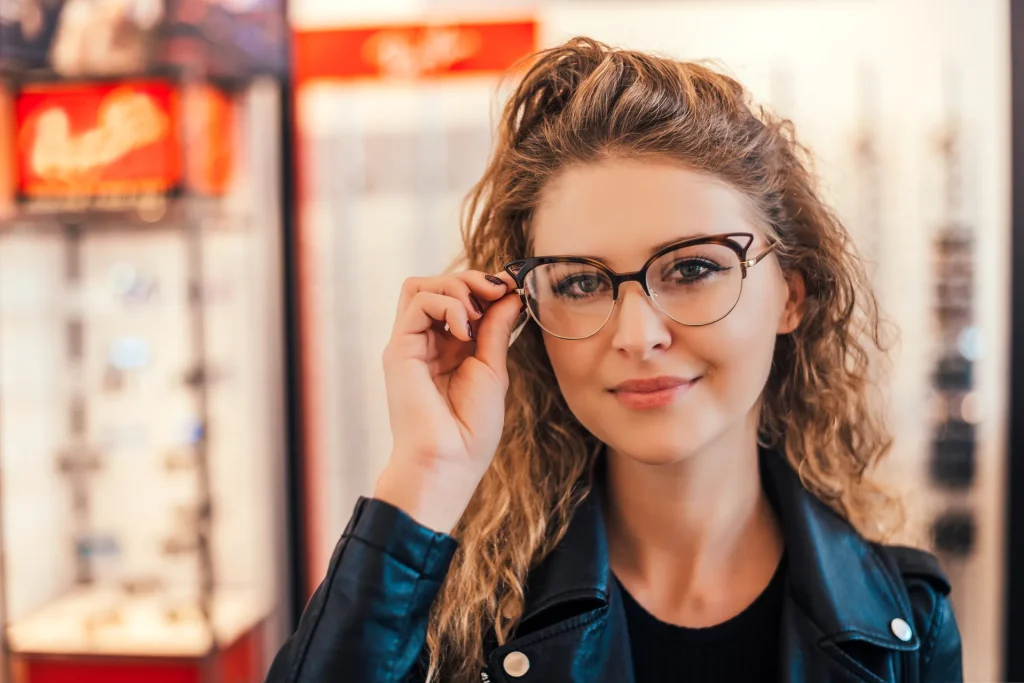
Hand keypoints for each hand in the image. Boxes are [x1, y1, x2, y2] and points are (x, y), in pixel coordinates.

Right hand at [374, 270, 522, 532]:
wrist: (448, 463)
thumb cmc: (470, 430)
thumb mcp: (492, 369)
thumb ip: (496, 329)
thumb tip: (510, 294)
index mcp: (447, 349)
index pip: (457, 298)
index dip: (483, 286)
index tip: (511, 289)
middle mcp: (424, 343)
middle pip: (436, 284)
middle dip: (471, 279)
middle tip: (499, 291)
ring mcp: (409, 344)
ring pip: (420, 286)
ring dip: (457, 288)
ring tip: (477, 314)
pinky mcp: (399, 349)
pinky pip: (417, 302)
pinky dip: (448, 305)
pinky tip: (465, 332)